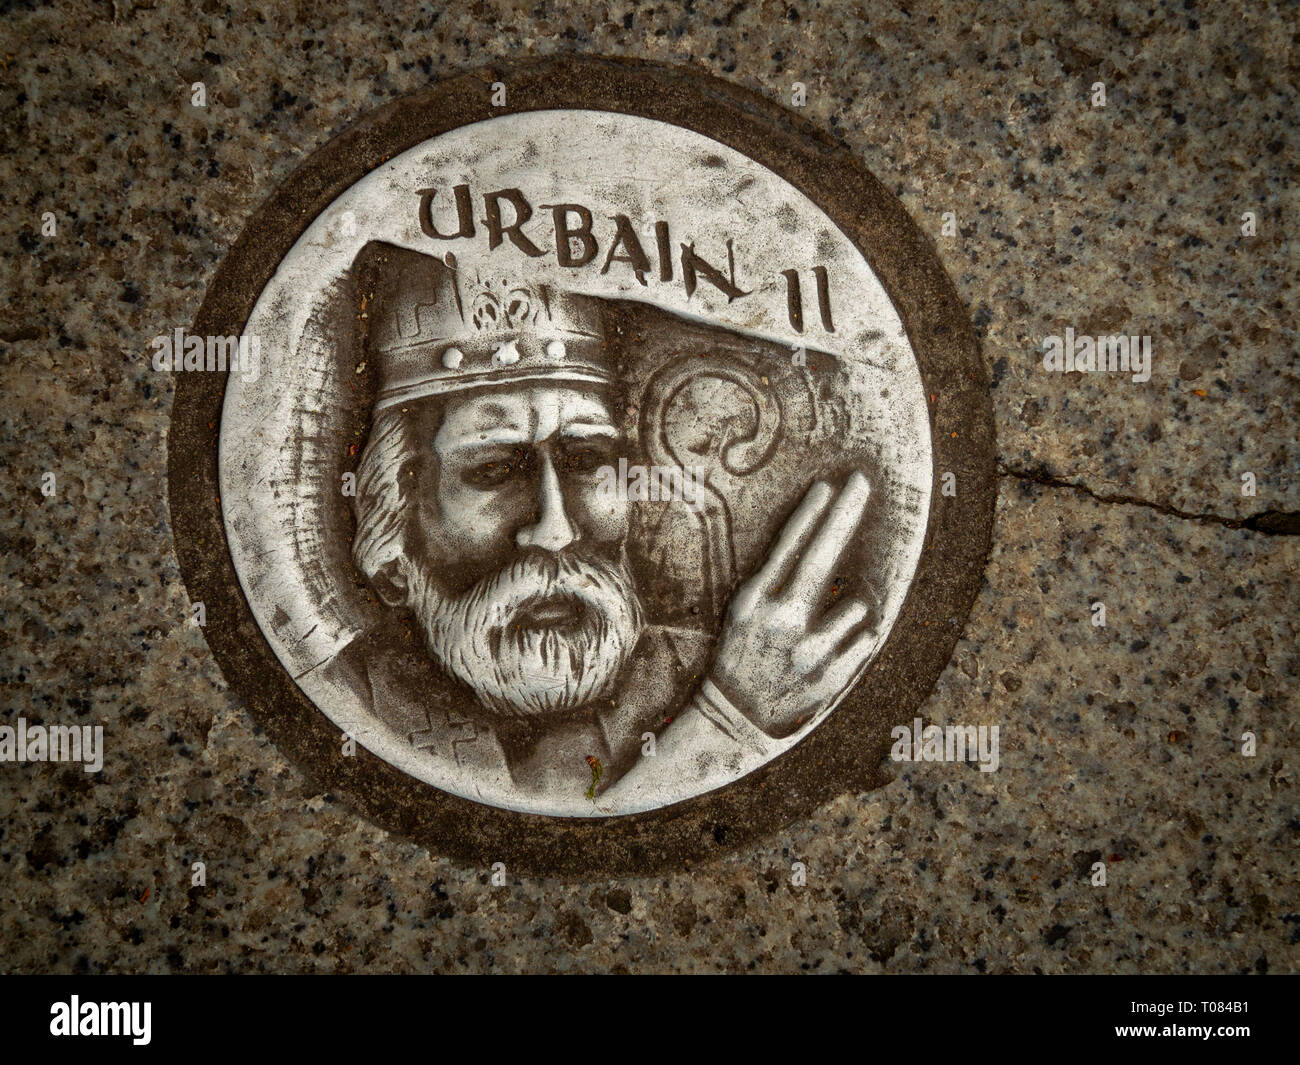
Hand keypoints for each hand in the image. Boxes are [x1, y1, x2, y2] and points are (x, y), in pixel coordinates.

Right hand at [710, 471, 875, 737]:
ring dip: (846, 610)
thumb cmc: (742, 650)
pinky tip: (828, 652)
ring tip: (819, 633)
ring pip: (855, 604)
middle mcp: (781, 621)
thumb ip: (776, 577)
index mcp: (755, 601)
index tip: (831, 485)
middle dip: (844, 513)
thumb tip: (815, 533)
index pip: (788, 547)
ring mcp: (808, 649)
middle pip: (822, 555)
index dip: (811, 513)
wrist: (735, 714)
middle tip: (862, 481)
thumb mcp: (744, 609)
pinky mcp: (831, 675)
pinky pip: (864, 637)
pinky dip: (854, 639)